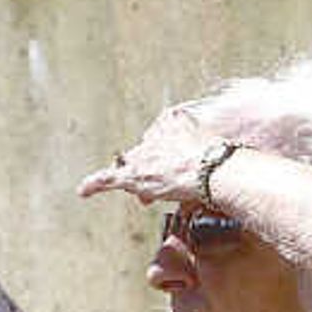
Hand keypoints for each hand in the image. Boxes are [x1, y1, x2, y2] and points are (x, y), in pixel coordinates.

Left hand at [77, 104, 230, 207]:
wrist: (212, 169)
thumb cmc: (222, 158)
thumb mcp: (221, 143)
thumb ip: (213, 145)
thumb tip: (227, 148)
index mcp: (173, 120)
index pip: (161, 138)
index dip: (166, 156)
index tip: (173, 166)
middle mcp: (153, 134)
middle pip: (145, 153)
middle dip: (152, 167)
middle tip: (163, 180)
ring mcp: (143, 154)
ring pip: (133, 167)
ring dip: (139, 180)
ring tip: (147, 191)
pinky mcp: (135, 175)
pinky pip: (108, 178)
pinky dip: (95, 184)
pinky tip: (83, 190)